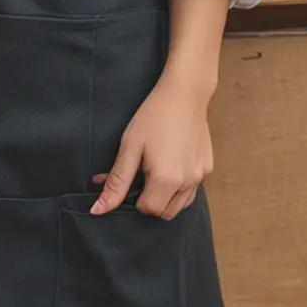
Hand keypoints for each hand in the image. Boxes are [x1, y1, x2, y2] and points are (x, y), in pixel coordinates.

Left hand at [91, 73, 213, 219]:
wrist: (184, 93)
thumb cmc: (153, 116)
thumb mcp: (130, 147)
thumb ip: (116, 182)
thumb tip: (98, 210)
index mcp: (165, 180)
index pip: (147, 209)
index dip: (134, 197)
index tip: (132, 176)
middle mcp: (187, 183)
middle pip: (165, 212)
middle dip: (151, 201)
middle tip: (142, 174)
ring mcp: (200, 176)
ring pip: (181, 204)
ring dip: (167, 197)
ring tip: (157, 170)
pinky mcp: (208, 167)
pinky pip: (193, 189)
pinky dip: (181, 186)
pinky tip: (172, 164)